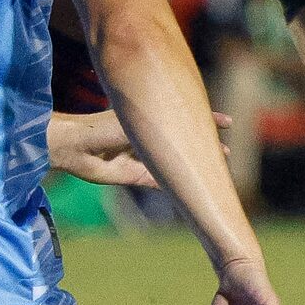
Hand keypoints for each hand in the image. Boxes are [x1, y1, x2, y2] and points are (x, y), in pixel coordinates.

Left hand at [47, 108, 230, 188]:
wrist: (76, 148)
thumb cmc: (103, 128)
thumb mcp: (136, 120)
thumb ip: (162, 125)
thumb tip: (192, 125)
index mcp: (150, 116)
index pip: (183, 115)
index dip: (207, 119)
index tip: (229, 122)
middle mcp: (148, 136)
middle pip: (181, 142)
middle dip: (203, 146)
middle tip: (226, 152)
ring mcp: (142, 156)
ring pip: (174, 163)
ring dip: (192, 166)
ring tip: (214, 170)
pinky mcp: (134, 175)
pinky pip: (160, 181)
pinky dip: (175, 184)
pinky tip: (190, 189)